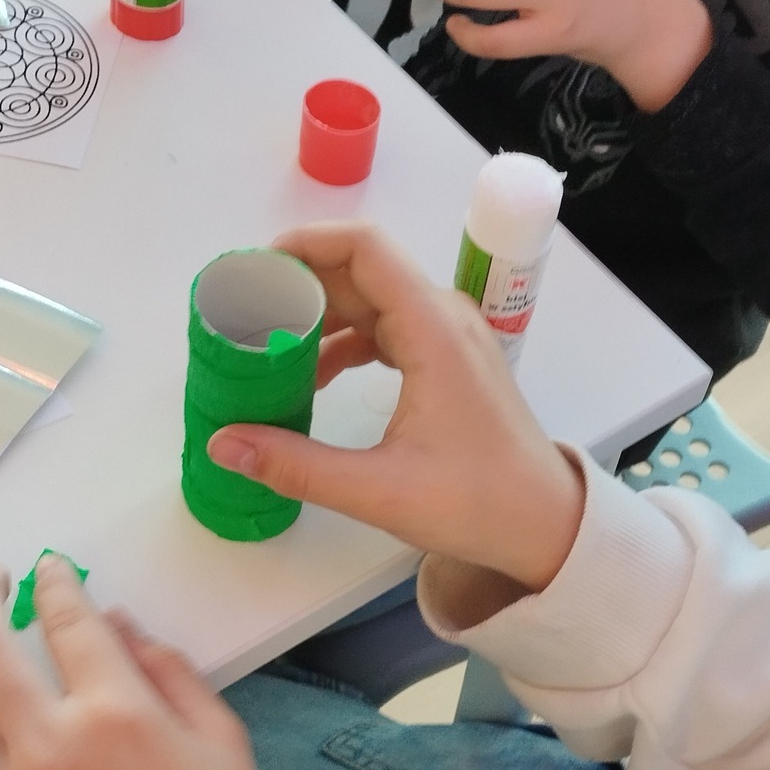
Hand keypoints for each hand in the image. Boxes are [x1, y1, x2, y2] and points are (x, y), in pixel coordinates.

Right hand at [206, 223, 585, 592]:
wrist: (547, 525)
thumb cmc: (477, 503)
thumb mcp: (378, 489)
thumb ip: (295, 465)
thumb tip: (222, 444)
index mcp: (432, 330)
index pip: (364, 249)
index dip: (305, 244)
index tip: (254, 270)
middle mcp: (444, 318)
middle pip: (361, 271)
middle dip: (298, 285)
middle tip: (241, 314)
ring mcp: (451, 337)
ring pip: (372, 301)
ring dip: (319, 316)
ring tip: (264, 348)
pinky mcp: (450, 361)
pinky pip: (388, 329)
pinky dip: (346, 342)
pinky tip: (311, 377)